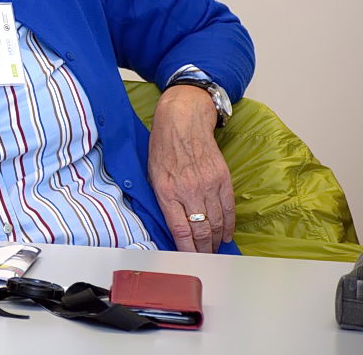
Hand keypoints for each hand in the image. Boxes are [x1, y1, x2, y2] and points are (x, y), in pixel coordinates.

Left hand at [147, 85, 234, 252]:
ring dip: (216, 241)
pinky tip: (225, 235)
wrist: (183, 120)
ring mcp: (208, 185)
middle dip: (203, 250)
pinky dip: (228, 226)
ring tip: (214, 251)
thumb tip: (173, 225)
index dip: (187, 250)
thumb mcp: (152, 174)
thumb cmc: (163, 147)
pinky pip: (228, 210)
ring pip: (216, 223)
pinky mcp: (223, 179)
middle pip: (201, 231)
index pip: (180, 230)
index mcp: (167, 191)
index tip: (189, 260)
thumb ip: (163, 199)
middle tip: (204, 260)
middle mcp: (189, 190)